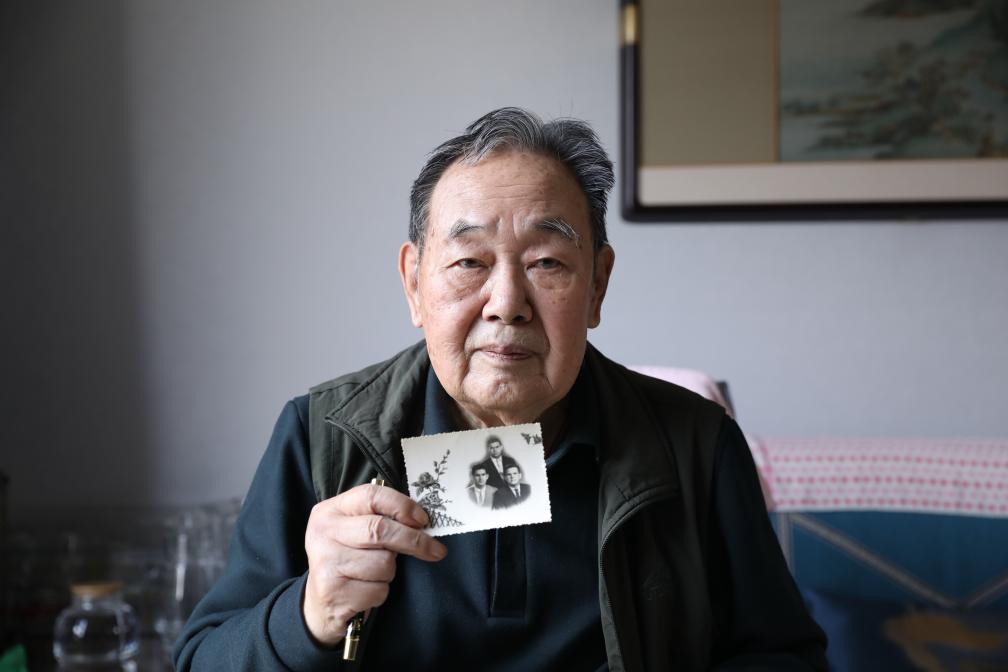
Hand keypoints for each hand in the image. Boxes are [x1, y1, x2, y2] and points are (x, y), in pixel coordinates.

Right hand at [302, 482, 446, 644]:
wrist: (319, 603)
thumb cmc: (346, 560)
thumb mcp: (353, 531)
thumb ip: (379, 519)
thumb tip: (421, 523)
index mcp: (330, 511)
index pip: (371, 496)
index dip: (403, 506)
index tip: (423, 521)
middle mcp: (323, 533)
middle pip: (380, 529)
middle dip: (414, 541)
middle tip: (435, 550)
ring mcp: (326, 563)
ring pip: (383, 563)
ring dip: (389, 572)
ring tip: (372, 575)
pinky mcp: (333, 592)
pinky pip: (378, 590)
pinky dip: (380, 593)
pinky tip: (364, 591)